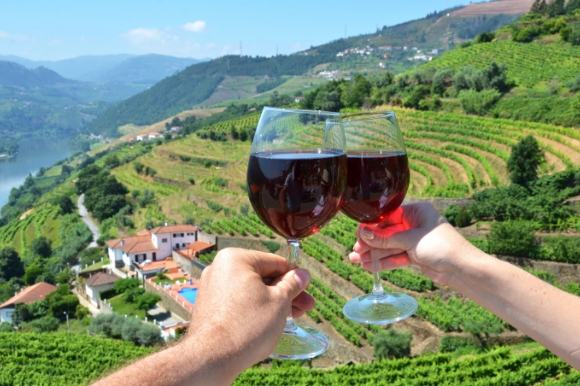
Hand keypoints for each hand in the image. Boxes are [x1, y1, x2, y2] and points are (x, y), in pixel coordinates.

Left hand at [188, 248, 313, 374]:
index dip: (294, 277)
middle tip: (305, 307)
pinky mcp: (209, 305)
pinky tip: (269, 321)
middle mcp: (220, 268)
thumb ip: (292, 284)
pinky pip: (238, 301)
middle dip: (286, 293)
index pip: (275, 262)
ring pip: (251, 290)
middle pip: (263, 277)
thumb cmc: (247, 326)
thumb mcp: (279, 301)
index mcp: (236, 258)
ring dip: (273, 302)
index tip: (306, 289)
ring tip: (292, 317)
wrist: (212, 358)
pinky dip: (254, 308)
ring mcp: (212, 287)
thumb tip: (303, 274)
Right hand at [349, 202, 477, 285]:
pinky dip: (384, 262)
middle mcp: (415, 224)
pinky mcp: (416, 256)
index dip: (372, 226)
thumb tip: (363, 234)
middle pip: (387, 233)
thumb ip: (386, 239)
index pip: (388, 216)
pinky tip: (369, 266)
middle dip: (370, 243)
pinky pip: (396, 257)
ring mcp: (415, 240)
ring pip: (389, 247)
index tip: (358, 233)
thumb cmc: (441, 247)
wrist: (462, 269)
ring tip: (356, 261)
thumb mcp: (410, 240)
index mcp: (417, 211)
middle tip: (355, 251)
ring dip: (374, 254)